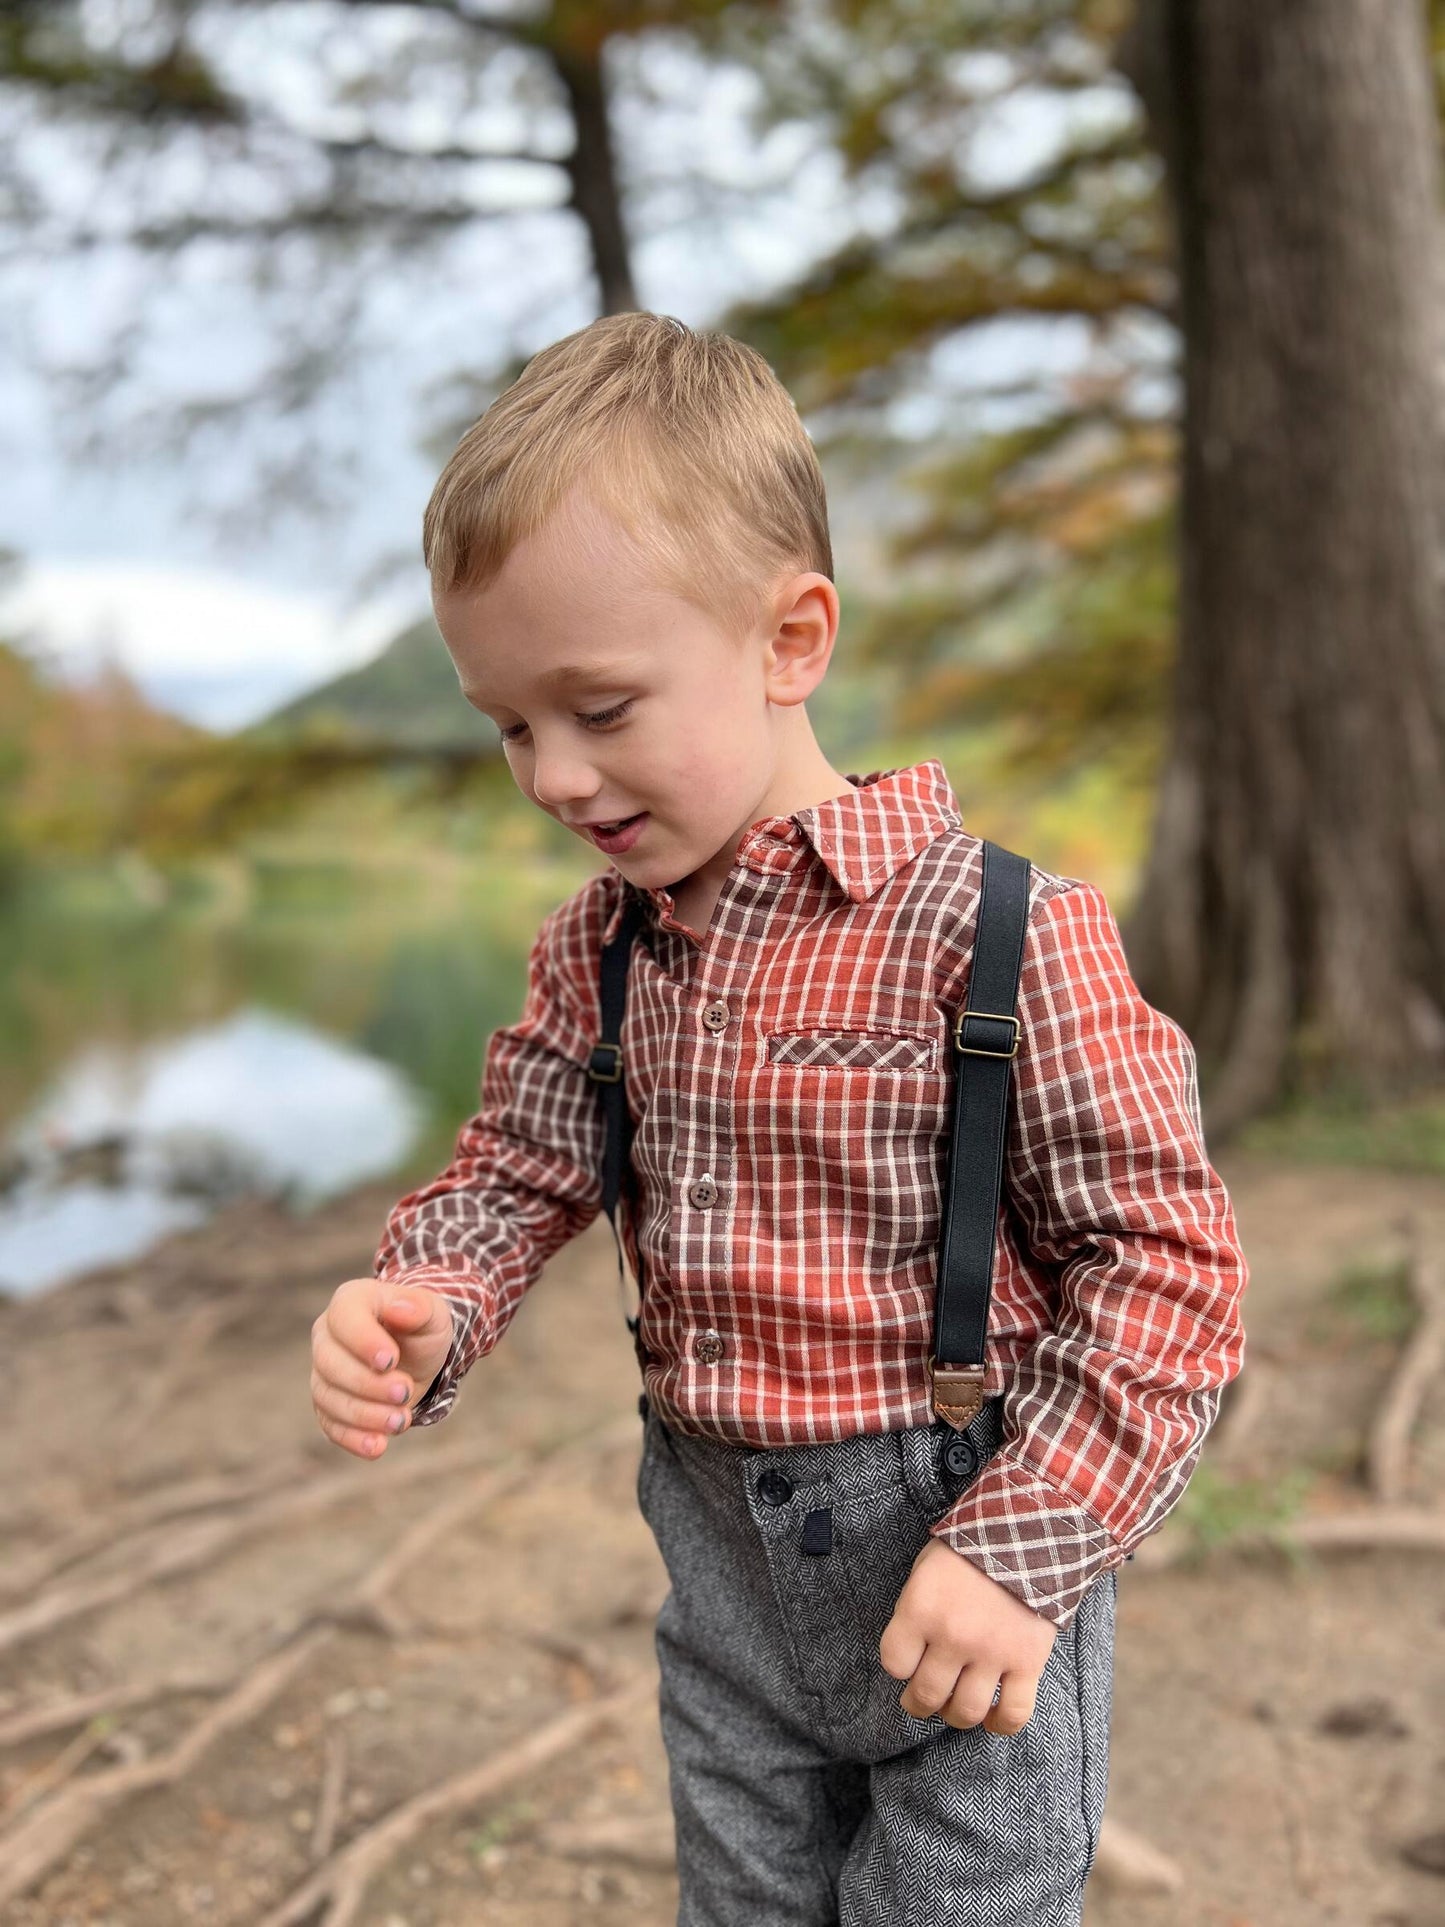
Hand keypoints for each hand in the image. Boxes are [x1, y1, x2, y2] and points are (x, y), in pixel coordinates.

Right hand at [309, 1277, 454, 1458]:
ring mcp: (324, 1372)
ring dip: (364, 1414)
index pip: (344, 1317)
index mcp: (350, 1302)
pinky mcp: (329, 1405)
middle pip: (331, 1363)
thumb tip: (400, 1308)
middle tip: (405, 1391)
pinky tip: (377, 1446)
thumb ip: (419, 1306)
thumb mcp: (432, 1312)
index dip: (363, 1340)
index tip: (390, 1360)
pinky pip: (330, 1425)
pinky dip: (352, 1438)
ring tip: (401, 1420)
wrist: (417, 1354)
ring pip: (328, 1398)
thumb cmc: (420, 1326)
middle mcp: (327, 1336)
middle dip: (368, 1384)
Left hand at [879, 1536, 1057, 1733]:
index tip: (908, 1661)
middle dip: (919, 1702)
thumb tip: (911, 1653)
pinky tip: (992, 1717)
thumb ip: (915, 1610)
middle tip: (923, 1697)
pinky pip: (1013, 1714)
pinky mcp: (1027, 1663)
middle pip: (927, 1694)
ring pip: (966, 1711)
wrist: (1028, 1531)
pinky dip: (1000, 1724)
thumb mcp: (927, 1568)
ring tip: (955, 1705)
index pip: (894, 1663)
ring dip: (955, 1715)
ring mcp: (992, 1653)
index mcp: (921, 1609)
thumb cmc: (971, 1549)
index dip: (899, 1665)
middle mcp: (953, 1637)